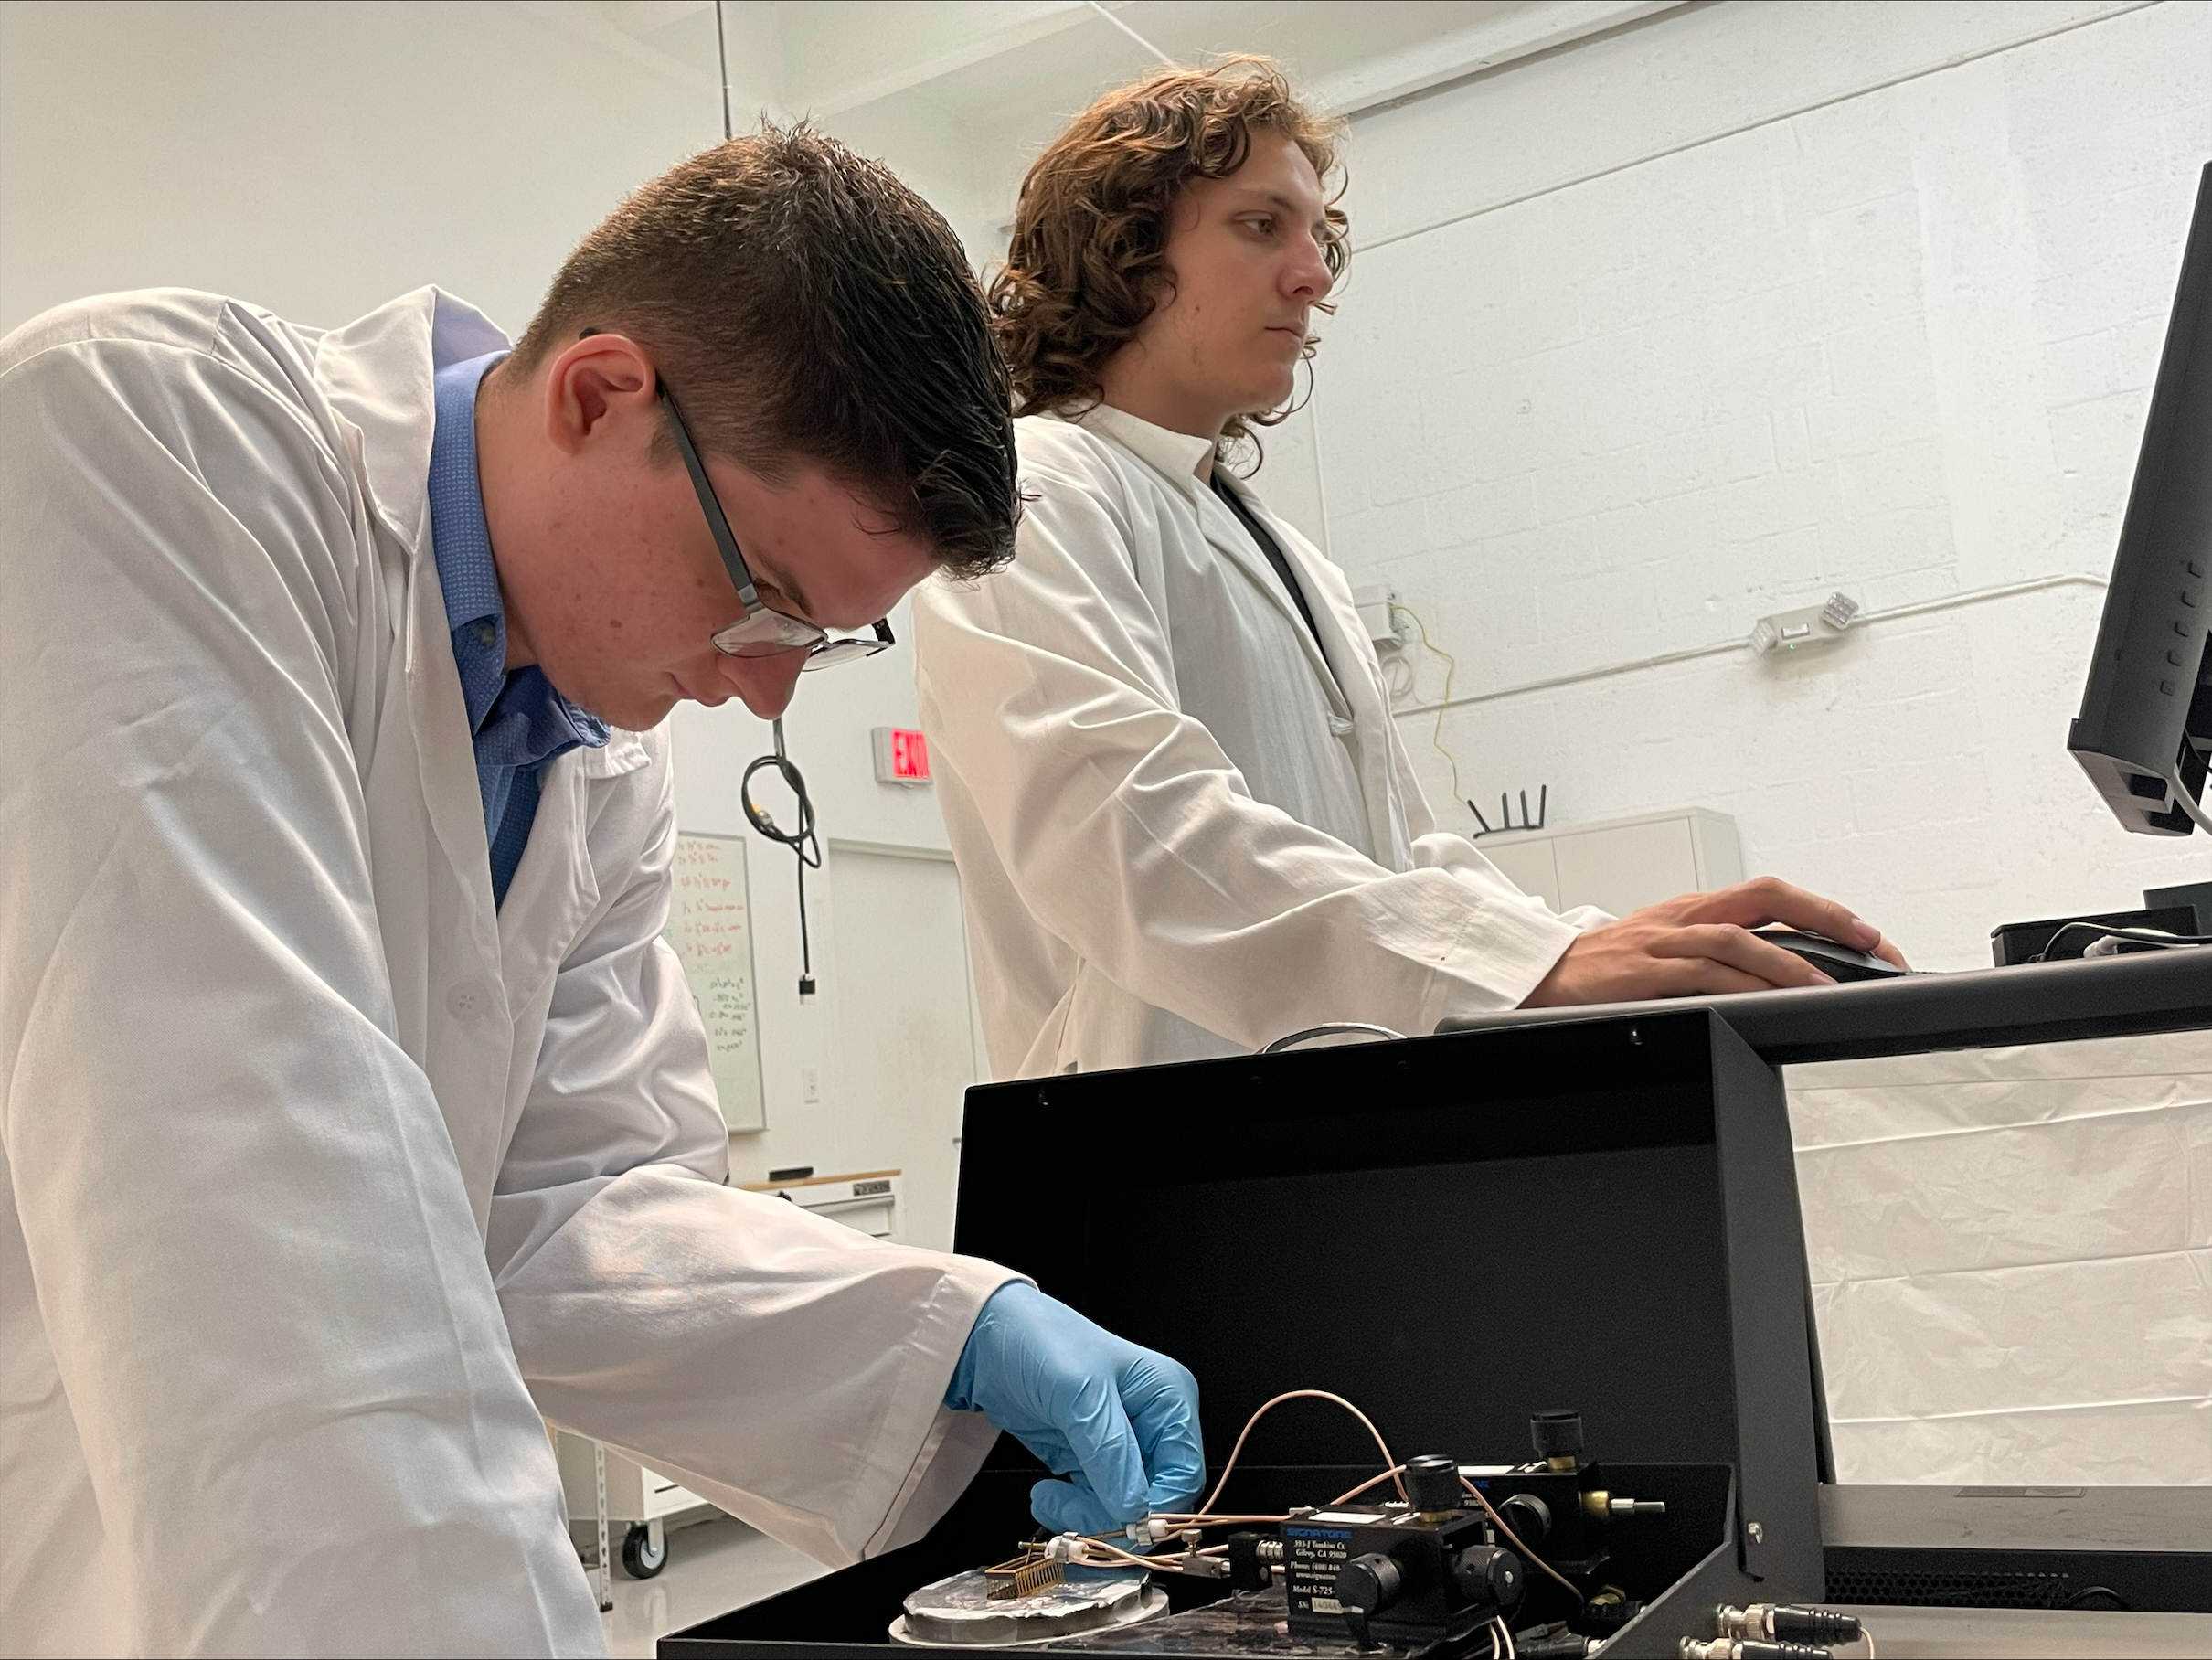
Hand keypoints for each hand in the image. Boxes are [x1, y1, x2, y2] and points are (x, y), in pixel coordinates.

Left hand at [945, 1282, 1204, 1534]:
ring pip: (1125, 1509)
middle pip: (1156, 1497)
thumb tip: (1136, 1508)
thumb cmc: (1038, 1342)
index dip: (1158, 1506)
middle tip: (1076, 1522)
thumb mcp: (1078, 1393)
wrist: (987, 1341)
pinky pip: (1097, 1505)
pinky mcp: (1092, 1460)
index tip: (1123, 1524)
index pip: (1183, 1471)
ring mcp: (1122, 1444)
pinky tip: (1047, 1496)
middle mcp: (1152, 1422)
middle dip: (1116, 1516)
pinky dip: (1073, 1512)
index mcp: (1168, 1397)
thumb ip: (1110, 1451)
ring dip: (1088, 1518)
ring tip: (1049, 1501)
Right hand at [1522, 876, 1908, 1005]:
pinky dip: (1740, 986)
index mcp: (1694, 909)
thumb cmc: (1603, 969)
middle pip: (1765, 898)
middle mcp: (1684, 916)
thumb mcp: (1663, 951)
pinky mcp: (1642, 972)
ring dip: (1787, 962)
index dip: (1824, 910)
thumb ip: (1713, 955)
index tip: (1867, 935)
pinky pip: (1701, 974)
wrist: (1539, 977)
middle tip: (1870, 944)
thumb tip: (1775, 972)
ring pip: (1737, 939)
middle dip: (1824, 917)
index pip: (1770, 896)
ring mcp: (1662, 941)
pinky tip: (1766, 1001)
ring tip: (1825, 985)